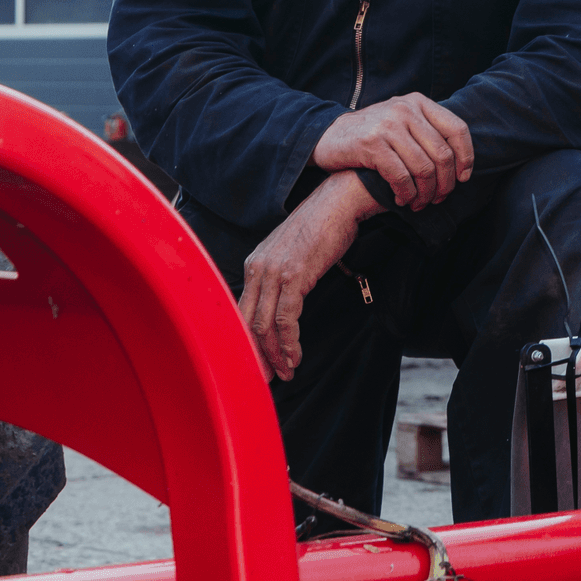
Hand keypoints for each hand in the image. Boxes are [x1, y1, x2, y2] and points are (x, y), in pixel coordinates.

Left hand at [239, 170, 374, 380]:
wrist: (339, 202)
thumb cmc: (322, 227)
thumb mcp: (292, 254)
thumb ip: (281, 277)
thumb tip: (283, 305)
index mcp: (254, 264)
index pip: (242, 311)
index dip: (247, 341)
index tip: (257, 362)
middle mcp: (257, 269)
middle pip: (246, 323)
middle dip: (255, 356)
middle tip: (266, 379)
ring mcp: (274, 272)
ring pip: (264, 326)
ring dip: (276, 354)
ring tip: (287, 371)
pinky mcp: (294, 276)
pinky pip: (286, 319)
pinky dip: (290, 342)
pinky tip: (296, 355)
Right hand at [314, 93, 473, 210]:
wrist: (328, 136)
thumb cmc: (372, 135)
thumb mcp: (401, 121)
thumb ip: (427, 130)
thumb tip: (460, 158)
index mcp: (419, 102)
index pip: (457, 129)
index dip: (466, 157)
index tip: (463, 178)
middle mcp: (406, 110)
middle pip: (443, 154)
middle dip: (445, 183)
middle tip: (439, 198)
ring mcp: (388, 125)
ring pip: (424, 168)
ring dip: (425, 193)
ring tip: (419, 203)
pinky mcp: (372, 144)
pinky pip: (401, 176)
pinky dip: (406, 193)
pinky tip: (402, 200)